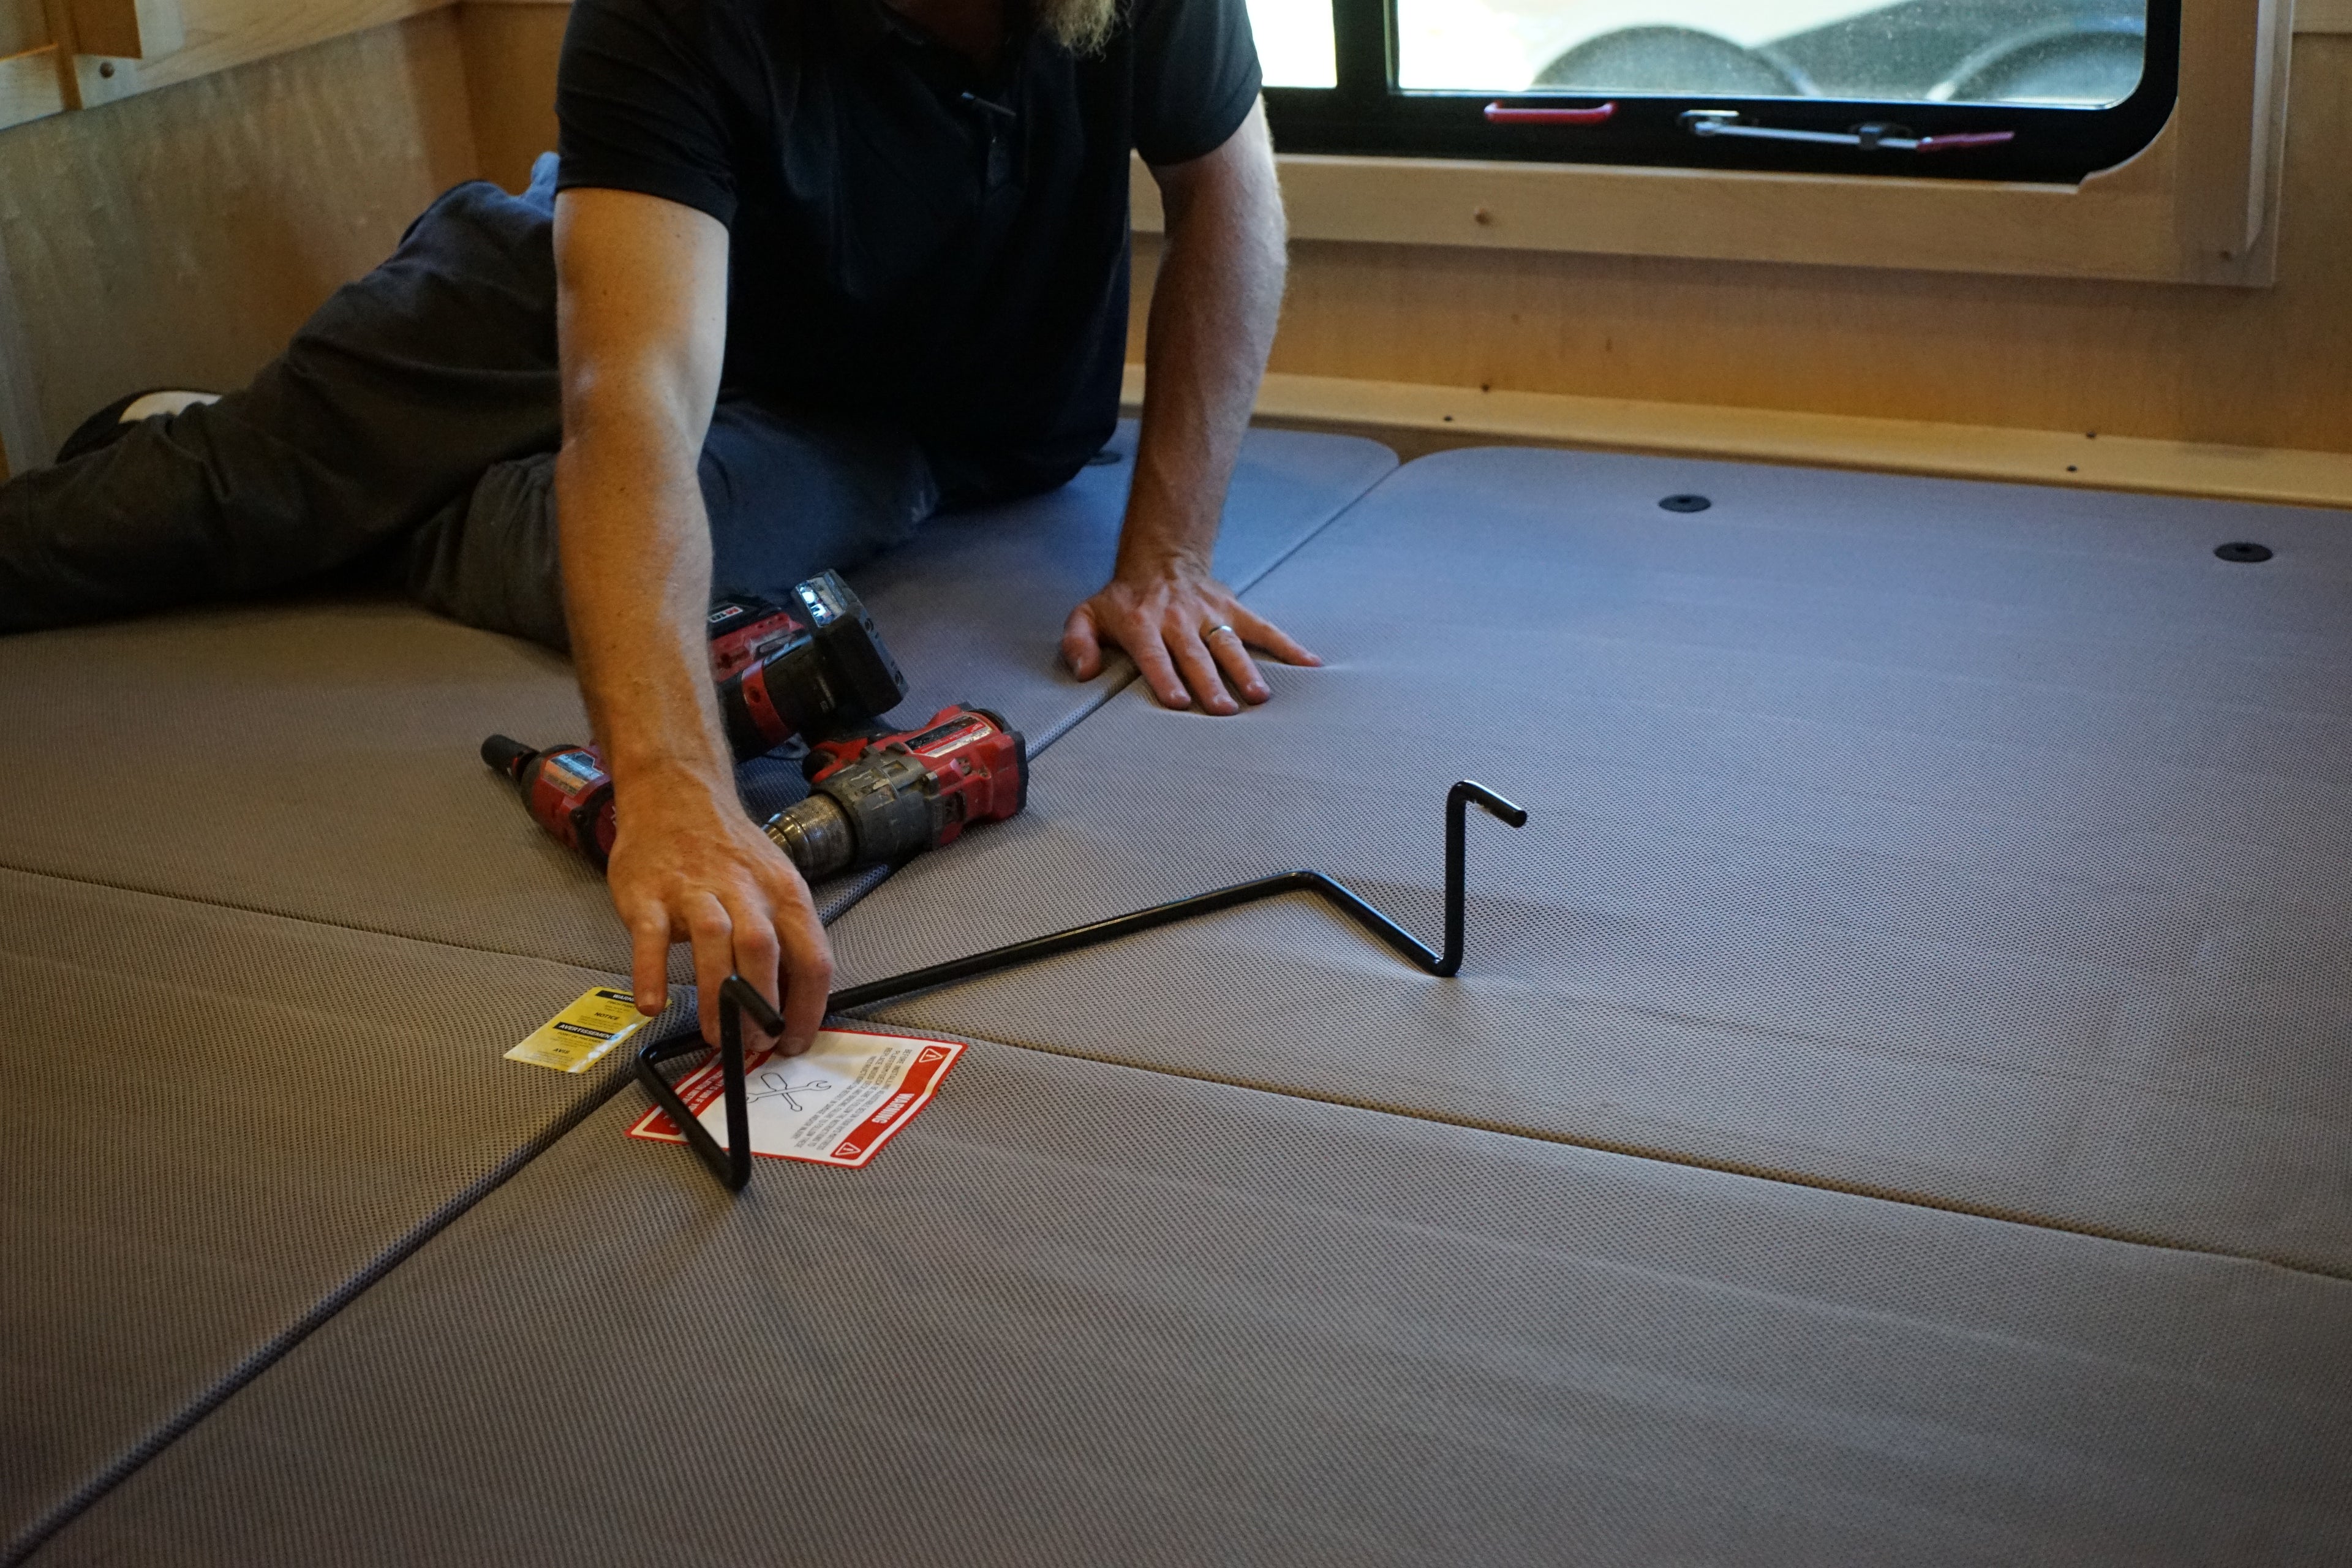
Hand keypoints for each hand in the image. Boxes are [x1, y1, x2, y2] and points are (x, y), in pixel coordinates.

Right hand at [606, 769, 833, 1055]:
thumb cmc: (728, 852)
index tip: (793, 1041)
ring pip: (715, 941)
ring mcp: (695, 890)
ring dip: (718, 997)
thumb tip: (791, 1004)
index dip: (807, 1008)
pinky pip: (651, 935)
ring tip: (717, 1038)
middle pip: (764, 951)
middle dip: (762, 1007)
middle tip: (753, 1046)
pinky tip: (652, 1003)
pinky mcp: (649, 893)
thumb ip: (783, 939)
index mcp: (785, 894)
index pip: (812, 957)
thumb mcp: (772, 886)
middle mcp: (745, 891)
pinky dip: (651, 971)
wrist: (676, 795)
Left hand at [1062, 560, 1318, 714]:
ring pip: (1229, 644)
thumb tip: (1085, 672)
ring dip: (1245, 670)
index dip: (1166, 677)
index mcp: (1143, 624)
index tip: (1179, 702)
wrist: (1160, 560)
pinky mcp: (1233, 610)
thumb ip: (1079, 642)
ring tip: (1260, 696)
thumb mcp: (1088, 614)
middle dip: (1210, 682)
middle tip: (1224, 710)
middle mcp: (1179, 619)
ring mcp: (1210, 614)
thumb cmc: (1124, 600)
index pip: (1155, 654)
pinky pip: (1263, 628)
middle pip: (1196, 655)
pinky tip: (1309, 664)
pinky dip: (1287, 645)